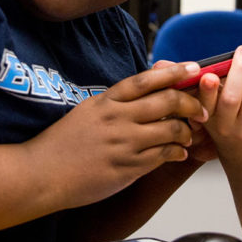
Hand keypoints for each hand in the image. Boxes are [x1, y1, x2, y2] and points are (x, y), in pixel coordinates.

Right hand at [25, 62, 207, 207]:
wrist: (41, 174)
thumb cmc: (62, 143)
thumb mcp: (87, 112)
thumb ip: (115, 102)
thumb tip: (144, 92)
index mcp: (106, 101)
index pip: (146, 80)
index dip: (172, 72)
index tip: (192, 67)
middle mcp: (116, 118)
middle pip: (166, 101)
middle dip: (190, 103)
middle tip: (200, 109)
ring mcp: (123, 143)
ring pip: (170, 129)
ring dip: (186, 131)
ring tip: (189, 134)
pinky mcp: (127, 167)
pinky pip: (162, 155)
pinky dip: (176, 152)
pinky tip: (179, 153)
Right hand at [196, 38, 241, 170]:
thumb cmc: (225, 123)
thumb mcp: (212, 110)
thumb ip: (214, 86)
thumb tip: (228, 62)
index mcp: (207, 118)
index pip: (204, 104)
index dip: (207, 91)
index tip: (209, 76)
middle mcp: (225, 126)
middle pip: (232, 98)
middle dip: (240, 70)